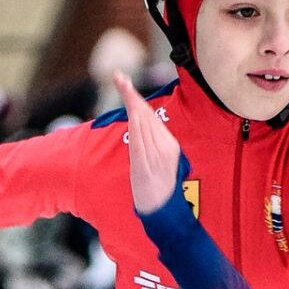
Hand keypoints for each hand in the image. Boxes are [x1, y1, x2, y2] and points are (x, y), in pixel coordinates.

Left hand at [114, 72, 179, 213]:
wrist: (162, 213)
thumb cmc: (159, 190)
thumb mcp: (160, 165)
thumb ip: (153, 147)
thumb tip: (141, 131)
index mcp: (170, 145)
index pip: (152, 117)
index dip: (137, 99)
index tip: (124, 82)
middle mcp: (165, 147)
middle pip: (146, 115)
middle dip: (131, 94)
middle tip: (118, 76)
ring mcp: (156, 155)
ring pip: (142, 122)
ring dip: (130, 101)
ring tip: (120, 82)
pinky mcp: (145, 164)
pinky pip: (139, 139)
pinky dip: (134, 122)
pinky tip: (129, 108)